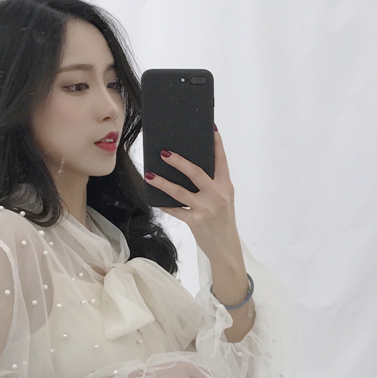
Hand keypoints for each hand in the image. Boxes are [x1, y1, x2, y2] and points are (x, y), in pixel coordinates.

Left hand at [145, 126, 240, 262]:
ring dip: (163, 182)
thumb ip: (212, 184)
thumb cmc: (222, 221)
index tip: (210, 129)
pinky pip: (175, 210)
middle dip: (179, 161)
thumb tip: (188, 168)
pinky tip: (154, 199)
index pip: (221, 160)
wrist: (226, 248)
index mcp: (225, 186)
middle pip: (196, 172)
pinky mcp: (195, 221)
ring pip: (180, 192)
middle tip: (164, 152)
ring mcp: (206, 208)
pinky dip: (164, 204)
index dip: (216, 144)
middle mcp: (217, 195)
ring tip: (149, 175)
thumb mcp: (223, 199)